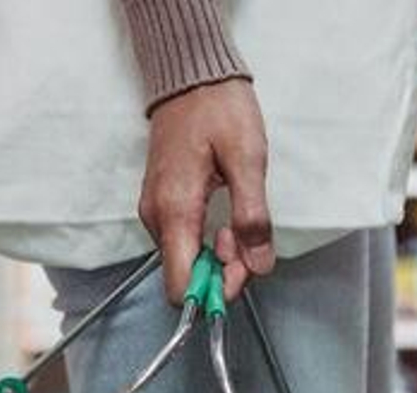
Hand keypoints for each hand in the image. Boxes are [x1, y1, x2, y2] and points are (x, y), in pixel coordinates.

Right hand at [139, 78, 274, 302]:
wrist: (191, 76)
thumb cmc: (217, 108)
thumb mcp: (247, 159)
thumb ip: (252, 215)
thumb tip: (259, 262)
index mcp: (175, 210)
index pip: (180, 286)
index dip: (214, 292)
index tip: (242, 274)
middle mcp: (158, 217)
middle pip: (186, 276)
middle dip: (224, 272)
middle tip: (251, 243)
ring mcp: (157, 211)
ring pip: (186, 259)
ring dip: (219, 256)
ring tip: (240, 225)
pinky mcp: (163, 204)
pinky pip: (184, 240)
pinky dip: (208, 241)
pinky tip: (226, 220)